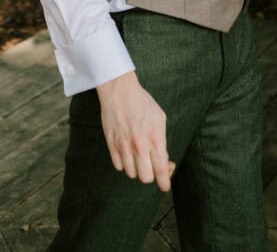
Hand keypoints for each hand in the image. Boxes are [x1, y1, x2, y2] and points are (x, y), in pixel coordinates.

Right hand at [96, 71, 174, 191]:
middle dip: (150, 175)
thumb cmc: (142, 103)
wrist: (119, 90)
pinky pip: (118, 166)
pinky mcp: (111, 145)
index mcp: (155, 138)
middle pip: (146, 178)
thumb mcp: (160, 118)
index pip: (161, 170)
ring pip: (131, 173)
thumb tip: (162, 160)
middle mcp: (139, 145)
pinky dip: (124, 163)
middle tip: (150, 166)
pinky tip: (126, 151)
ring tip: (137, 155)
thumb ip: (161, 141)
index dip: (164, 183)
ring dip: (136, 168)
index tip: (165, 187)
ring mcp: (124, 146)